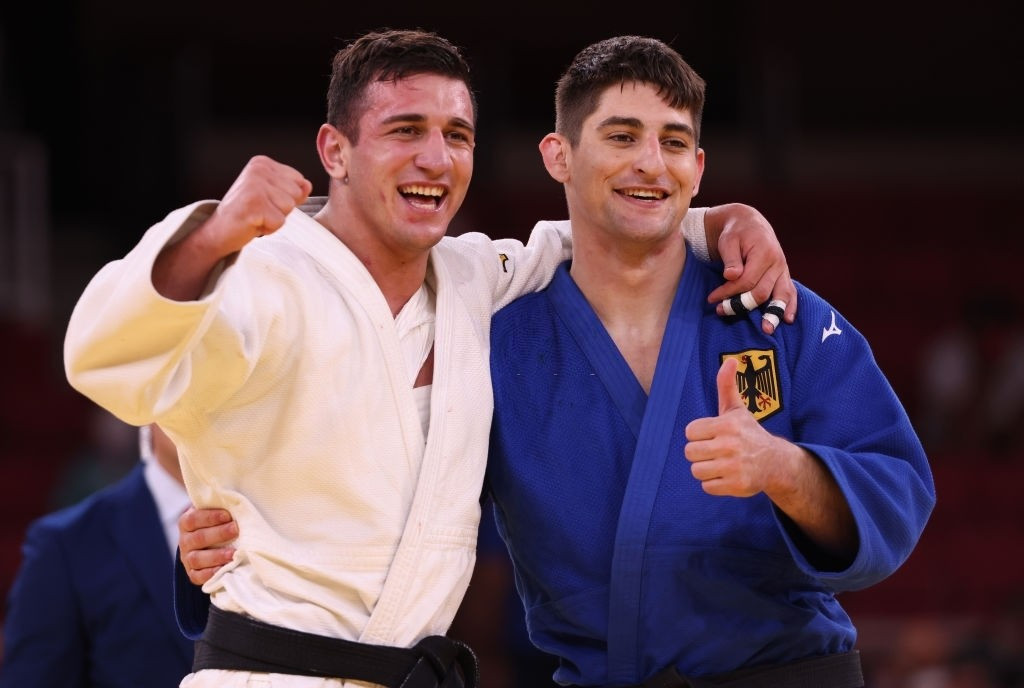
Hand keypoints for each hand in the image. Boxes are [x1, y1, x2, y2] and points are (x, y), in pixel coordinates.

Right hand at [178, 506, 237, 585]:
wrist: (210, 542)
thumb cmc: (217, 522)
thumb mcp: (216, 511)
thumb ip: (221, 506)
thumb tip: (238, 503)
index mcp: (187, 522)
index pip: (194, 519)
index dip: (210, 517)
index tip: (228, 515)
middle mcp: (185, 540)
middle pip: (198, 538)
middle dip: (219, 534)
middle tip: (236, 530)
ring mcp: (187, 558)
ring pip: (197, 558)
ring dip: (216, 556)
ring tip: (233, 553)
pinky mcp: (192, 573)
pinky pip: (197, 576)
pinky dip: (210, 574)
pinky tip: (224, 569)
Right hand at [206, 155, 312, 254]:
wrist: (219, 231)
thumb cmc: (246, 213)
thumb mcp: (272, 196)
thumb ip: (292, 189)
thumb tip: (308, 184)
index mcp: (262, 163)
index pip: (299, 180)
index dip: (286, 197)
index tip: (265, 201)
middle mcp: (258, 170)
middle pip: (295, 194)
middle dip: (281, 208)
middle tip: (260, 210)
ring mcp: (254, 186)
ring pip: (289, 207)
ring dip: (275, 218)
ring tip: (257, 216)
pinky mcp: (253, 204)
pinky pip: (280, 221)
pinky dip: (269, 228)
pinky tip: (253, 222)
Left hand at [683, 357, 793, 496]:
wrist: (775, 462)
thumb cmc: (748, 432)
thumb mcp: (737, 409)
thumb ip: (727, 386)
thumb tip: (730, 360)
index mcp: (727, 425)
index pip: (690, 432)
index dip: (699, 435)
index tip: (713, 435)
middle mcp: (730, 445)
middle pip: (690, 452)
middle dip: (701, 453)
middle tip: (717, 451)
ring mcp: (734, 467)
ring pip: (697, 471)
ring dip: (707, 469)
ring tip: (721, 463)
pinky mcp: (737, 485)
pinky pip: (707, 486)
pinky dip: (714, 483)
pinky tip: (728, 476)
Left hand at [704, 203, 797, 334]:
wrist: (749, 224)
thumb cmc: (735, 233)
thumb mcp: (729, 240)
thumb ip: (731, 258)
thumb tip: (731, 275)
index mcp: (764, 253)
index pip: (747, 280)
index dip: (728, 292)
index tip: (712, 298)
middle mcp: (777, 263)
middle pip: (761, 291)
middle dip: (741, 304)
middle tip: (722, 311)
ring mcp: (782, 270)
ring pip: (781, 295)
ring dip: (773, 313)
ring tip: (766, 329)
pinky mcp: (783, 275)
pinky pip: (790, 292)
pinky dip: (790, 306)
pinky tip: (787, 319)